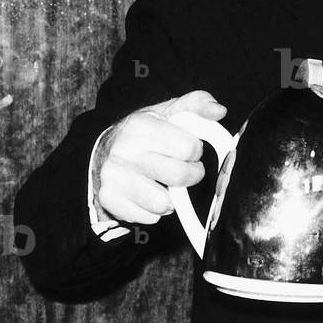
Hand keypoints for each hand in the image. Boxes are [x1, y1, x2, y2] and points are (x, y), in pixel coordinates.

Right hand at [93, 90, 226, 224]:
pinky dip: (155, 210)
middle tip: (185, 168)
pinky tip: (149, 194)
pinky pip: (149, 217)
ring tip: (167, 182)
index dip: (195, 150)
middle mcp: (124, 151)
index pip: (188, 148)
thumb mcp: (170, 110)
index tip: (188, 149)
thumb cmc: (145, 131)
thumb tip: (220, 111)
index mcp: (141, 126)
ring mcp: (113, 177)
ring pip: (164, 203)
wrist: (103, 151)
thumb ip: (199, 105)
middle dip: (191, 174)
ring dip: (173, 196)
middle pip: (180, 176)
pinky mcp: (109, 199)